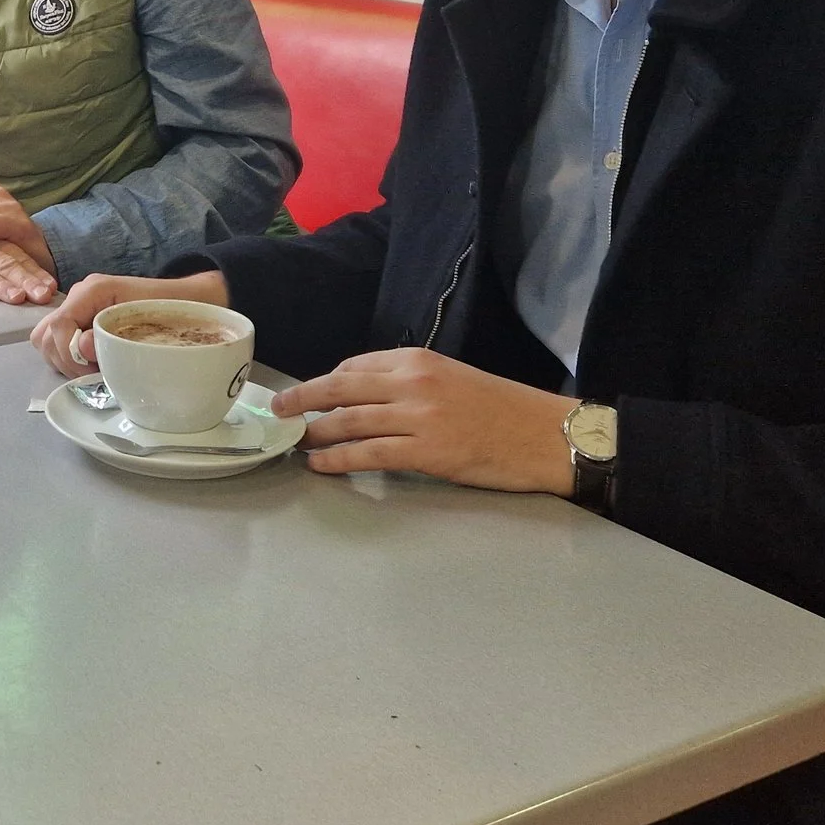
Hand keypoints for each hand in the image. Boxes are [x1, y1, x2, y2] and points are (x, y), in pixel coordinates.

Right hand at [30, 271, 229, 375]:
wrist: (188, 302)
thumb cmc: (172, 310)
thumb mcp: (146, 324)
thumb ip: (110, 335)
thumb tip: (82, 347)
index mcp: (93, 290)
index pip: (58, 325)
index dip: (68, 354)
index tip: (91, 370)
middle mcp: (79, 296)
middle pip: (44, 334)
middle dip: (64, 361)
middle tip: (92, 372)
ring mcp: (78, 308)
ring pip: (46, 340)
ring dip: (65, 361)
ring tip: (93, 369)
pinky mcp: (81, 321)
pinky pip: (58, 343)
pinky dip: (69, 359)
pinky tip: (92, 365)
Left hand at [269, 347, 574, 493]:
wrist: (546, 435)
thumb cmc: (503, 408)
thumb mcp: (452, 378)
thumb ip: (410, 382)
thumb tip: (366, 396)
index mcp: (418, 360)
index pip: (354, 366)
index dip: (324, 382)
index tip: (308, 395)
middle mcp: (412, 382)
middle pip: (339, 388)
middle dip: (302, 399)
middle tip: (278, 409)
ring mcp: (418, 418)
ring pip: (348, 421)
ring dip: (314, 432)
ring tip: (295, 441)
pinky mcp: (427, 453)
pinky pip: (367, 454)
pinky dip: (336, 459)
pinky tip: (319, 464)